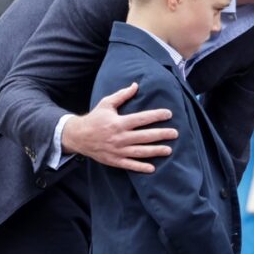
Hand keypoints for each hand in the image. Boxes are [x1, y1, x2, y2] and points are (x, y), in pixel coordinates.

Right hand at [61, 82, 177, 172]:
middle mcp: (119, 137)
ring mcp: (117, 150)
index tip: (169, 114)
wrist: (78, 136)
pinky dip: (140, 167)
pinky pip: (129, 165)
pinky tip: (152, 168)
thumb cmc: (95, 118)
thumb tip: (136, 85)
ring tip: (169, 150)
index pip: (141, 119)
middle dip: (161, 134)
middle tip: (175, 133)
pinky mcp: (114, 160)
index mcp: (119, 122)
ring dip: (155, 151)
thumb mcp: (106, 104)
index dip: (156, 116)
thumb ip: (122, 95)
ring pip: (139, 151)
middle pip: (144, 136)